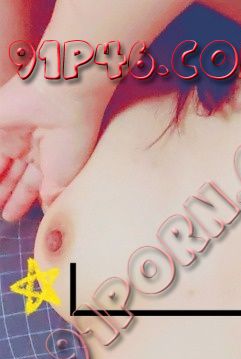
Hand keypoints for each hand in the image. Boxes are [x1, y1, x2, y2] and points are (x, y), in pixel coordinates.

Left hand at [0, 73, 108, 220]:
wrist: (62, 99)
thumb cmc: (72, 139)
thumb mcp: (62, 180)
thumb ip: (50, 198)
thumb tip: (47, 212)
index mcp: (52, 161)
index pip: (31, 186)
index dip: (20, 201)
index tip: (9, 216)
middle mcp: (32, 149)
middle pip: (12, 176)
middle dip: (3, 194)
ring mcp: (13, 136)